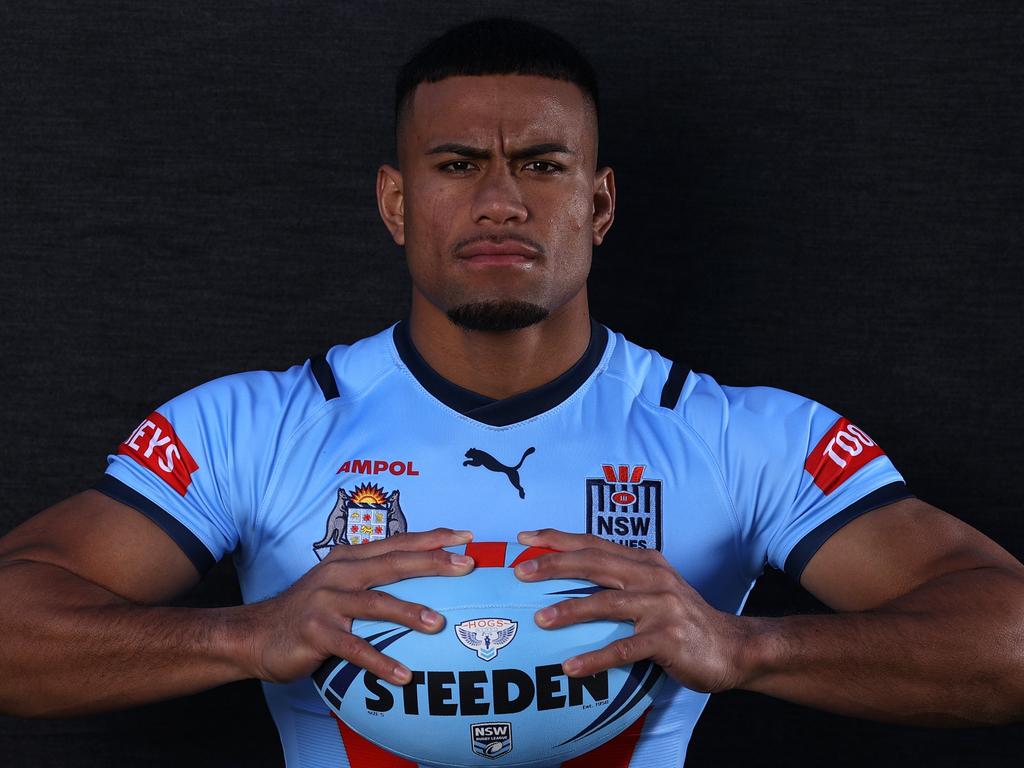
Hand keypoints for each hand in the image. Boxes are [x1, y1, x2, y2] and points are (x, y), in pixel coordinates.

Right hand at [243, 528, 474, 685]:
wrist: (256, 634)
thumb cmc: (310, 611)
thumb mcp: (340, 584)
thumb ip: (373, 577)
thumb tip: (421, 576)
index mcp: (349, 558)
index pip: (398, 543)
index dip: (433, 538)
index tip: (466, 537)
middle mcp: (340, 573)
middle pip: (393, 563)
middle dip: (432, 563)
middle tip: (466, 566)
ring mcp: (327, 602)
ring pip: (375, 603)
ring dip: (409, 613)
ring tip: (439, 624)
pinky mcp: (316, 632)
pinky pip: (354, 649)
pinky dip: (380, 662)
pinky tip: (403, 674)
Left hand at [514, 529, 750, 692]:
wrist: (732, 647)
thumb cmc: (682, 620)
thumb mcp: (654, 588)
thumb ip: (621, 578)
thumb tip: (570, 578)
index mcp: (644, 561)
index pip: (594, 543)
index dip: (559, 539)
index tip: (526, 538)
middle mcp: (651, 577)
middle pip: (595, 563)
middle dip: (554, 565)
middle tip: (521, 572)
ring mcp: (661, 606)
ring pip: (607, 603)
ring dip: (570, 610)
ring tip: (540, 620)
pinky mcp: (667, 639)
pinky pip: (624, 648)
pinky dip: (595, 658)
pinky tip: (571, 667)